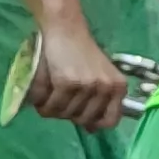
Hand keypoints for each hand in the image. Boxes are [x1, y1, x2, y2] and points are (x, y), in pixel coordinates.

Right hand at [23, 16, 132, 132]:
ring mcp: (87, 86)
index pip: (110, 121)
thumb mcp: (99, 76)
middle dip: (67, 113)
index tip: (80, 117)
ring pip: (64, 114)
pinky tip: (40, 94)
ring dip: (51, 108)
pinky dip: (41, 103)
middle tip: (59, 99)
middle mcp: (106, 88)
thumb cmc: (81, 53)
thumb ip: (99, 101)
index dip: (92, 123)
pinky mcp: (67, 83)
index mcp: (118, 87)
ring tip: (49, 94)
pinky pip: (50, 107)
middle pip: (82, 119)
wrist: (66, 28)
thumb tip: (92, 130)